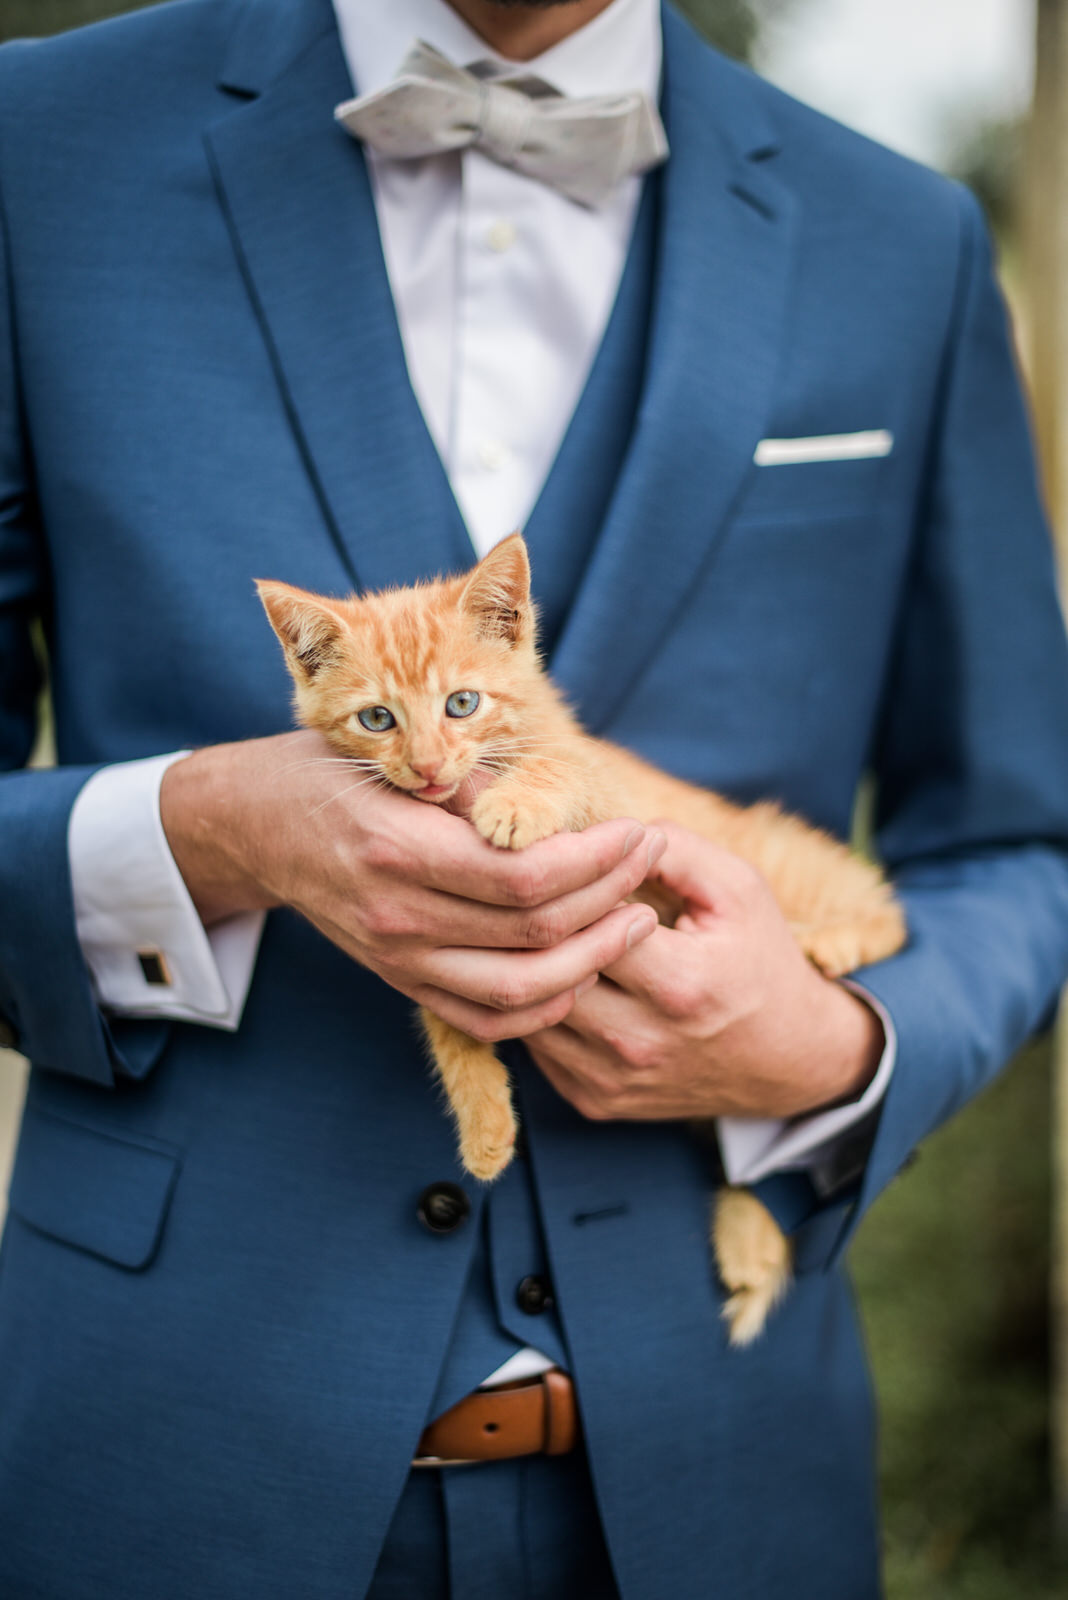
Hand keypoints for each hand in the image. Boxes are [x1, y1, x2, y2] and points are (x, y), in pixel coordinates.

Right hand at [159, 732, 660, 1040]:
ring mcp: (398, 959)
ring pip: (521, 992)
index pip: (522, 878)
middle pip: (533, 935)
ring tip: (636, 917)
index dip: (595, 859)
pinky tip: (585, 966)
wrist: (259, 826)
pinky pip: (488, 1019)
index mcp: (397, 850)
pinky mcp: (402, 982)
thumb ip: (474, 786)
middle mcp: (397, 916)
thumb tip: (564, 807)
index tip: (634, 830)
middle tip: (649, 862)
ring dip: (593, 959)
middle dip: (610, 898)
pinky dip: (546, 1004)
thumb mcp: (396, 758)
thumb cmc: (333, 773)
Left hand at [526, 822, 884, 1120]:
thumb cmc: (759, 959)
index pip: (588, 922)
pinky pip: (533, 1046)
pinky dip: (532, 1006)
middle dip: (534, 923)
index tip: (567, 860)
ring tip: (530, 928)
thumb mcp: (737, 889)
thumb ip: (673, 848)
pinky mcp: (592, 1100)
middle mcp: (639, 1041)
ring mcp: (610, 1079)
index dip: (571, 884)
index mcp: (679, 984)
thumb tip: (602, 830)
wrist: (786, 1059)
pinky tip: (546, 975)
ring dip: (524, 966)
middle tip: (529, 888)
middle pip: (546, 968)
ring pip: (526, 1010)